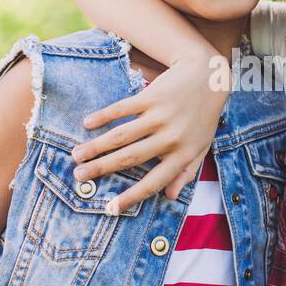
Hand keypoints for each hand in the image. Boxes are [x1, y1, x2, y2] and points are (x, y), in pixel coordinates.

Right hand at [71, 54, 228, 210]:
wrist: (209, 77)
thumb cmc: (203, 116)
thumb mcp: (201, 147)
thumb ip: (186, 172)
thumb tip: (170, 197)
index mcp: (183, 155)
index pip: (154, 182)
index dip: (131, 197)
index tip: (110, 208)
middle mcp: (170, 138)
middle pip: (129, 158)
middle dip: (101, 169)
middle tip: (78, 176)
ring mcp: (160, 117)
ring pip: (121, 136)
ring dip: (96, 146)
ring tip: (76, 155)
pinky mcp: (151, 97)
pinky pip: (122, 109)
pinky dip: (103, 116)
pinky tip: (87, 123)